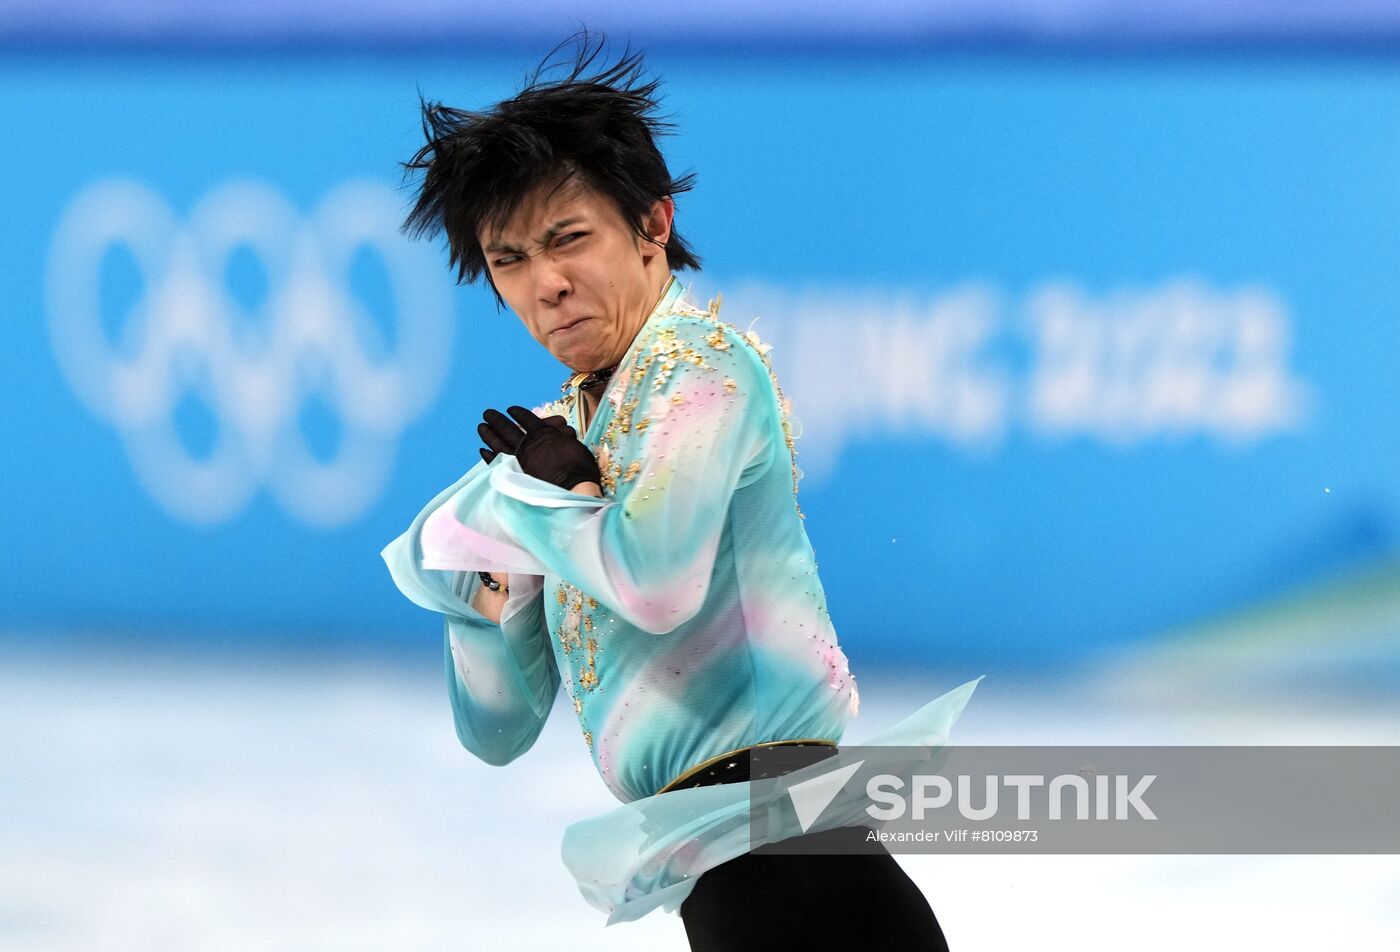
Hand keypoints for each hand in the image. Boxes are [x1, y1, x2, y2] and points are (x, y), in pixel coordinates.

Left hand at [478, 405, 602, 490]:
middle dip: (496, 419)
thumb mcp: (575, 446)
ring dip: (487, 433)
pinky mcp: (513, 475)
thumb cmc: (580, 469)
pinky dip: (488, 456)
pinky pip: (495, 463)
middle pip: (506, 427)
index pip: (526, 419)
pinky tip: (482, 450)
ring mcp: (517, 459)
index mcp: (543, 433)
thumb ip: (563, 437)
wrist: (573, 490)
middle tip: (487, 413)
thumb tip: (561, 431)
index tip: (511, 409)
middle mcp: (527, 444)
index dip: (518, 413)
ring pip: (497, 442)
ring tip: (481, 426)